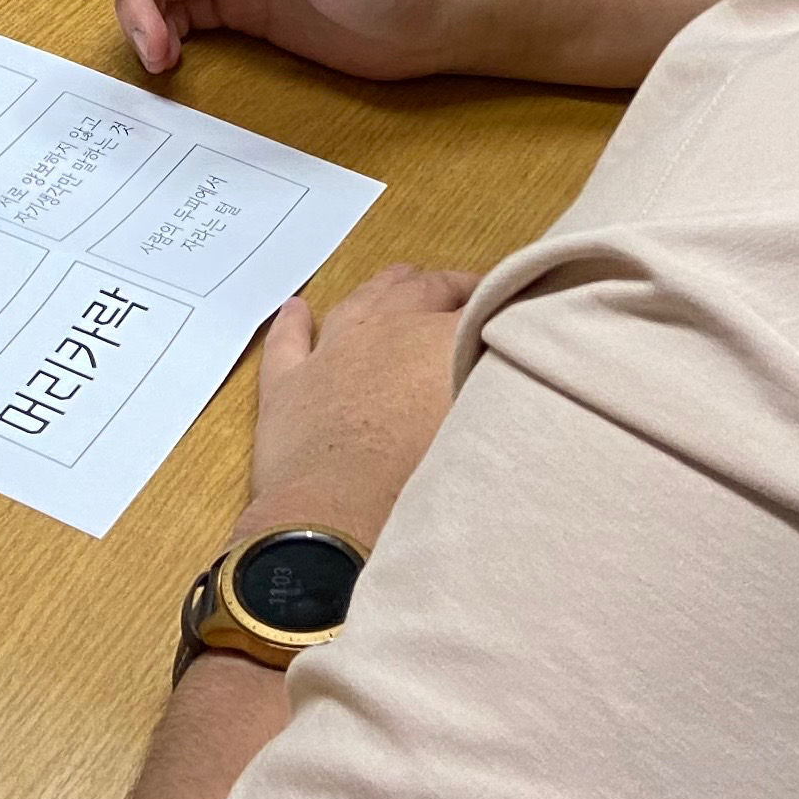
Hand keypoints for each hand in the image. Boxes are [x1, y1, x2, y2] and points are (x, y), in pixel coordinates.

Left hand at [229, 263, 479, 548]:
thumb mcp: (483, 430)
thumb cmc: (425, 481)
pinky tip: (295, 309)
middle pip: (417, 291)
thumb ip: (493, 389)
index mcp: (437, 338)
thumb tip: (503, 373)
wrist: (342, 517)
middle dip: (444, 287)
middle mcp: (382, 329)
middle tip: (464, 295)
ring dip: (382, 289)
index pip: (475, 304)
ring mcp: (329, 352)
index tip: (512, 311)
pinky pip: (288, 341)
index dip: (495, 304)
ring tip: (401, 281)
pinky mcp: (286, 384)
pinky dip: (293, 323)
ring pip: (358, 303)